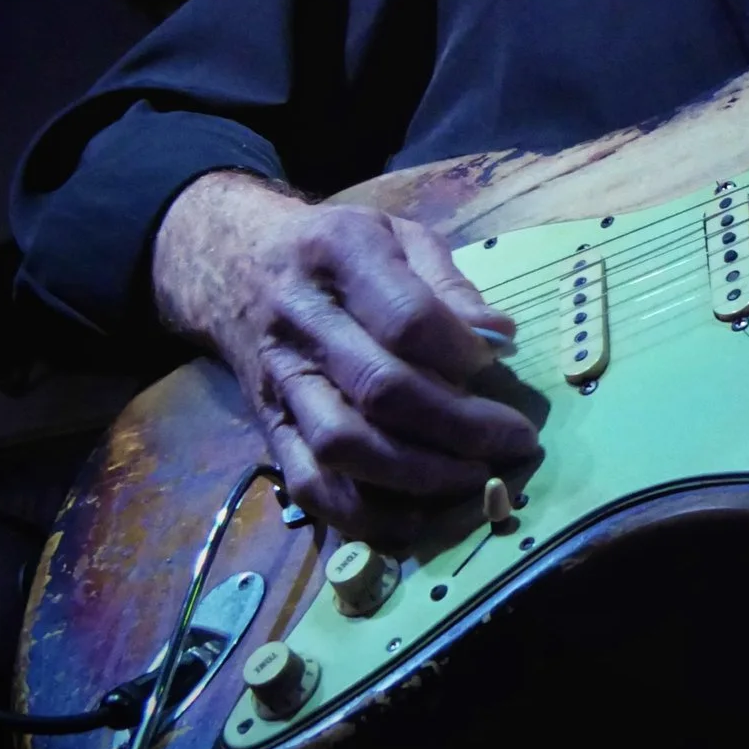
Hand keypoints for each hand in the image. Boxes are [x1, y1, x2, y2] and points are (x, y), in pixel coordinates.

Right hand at [152, 171, 536, 543]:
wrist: (232, 267)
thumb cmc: (335, 250)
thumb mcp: (395, 234)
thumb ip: (448, 282)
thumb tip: (498, 338)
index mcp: (338, 254)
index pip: (406, 319)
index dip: (462, 353)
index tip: (498, 366)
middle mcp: (301, 321)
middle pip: (381, 390)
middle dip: (460, 427)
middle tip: (516, 440)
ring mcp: (280, 382)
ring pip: (343, 447)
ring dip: (420, 475)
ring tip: (477, 479)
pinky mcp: (269, 431)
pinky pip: (312, 486)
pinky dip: (369, 515)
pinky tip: (423, 515)